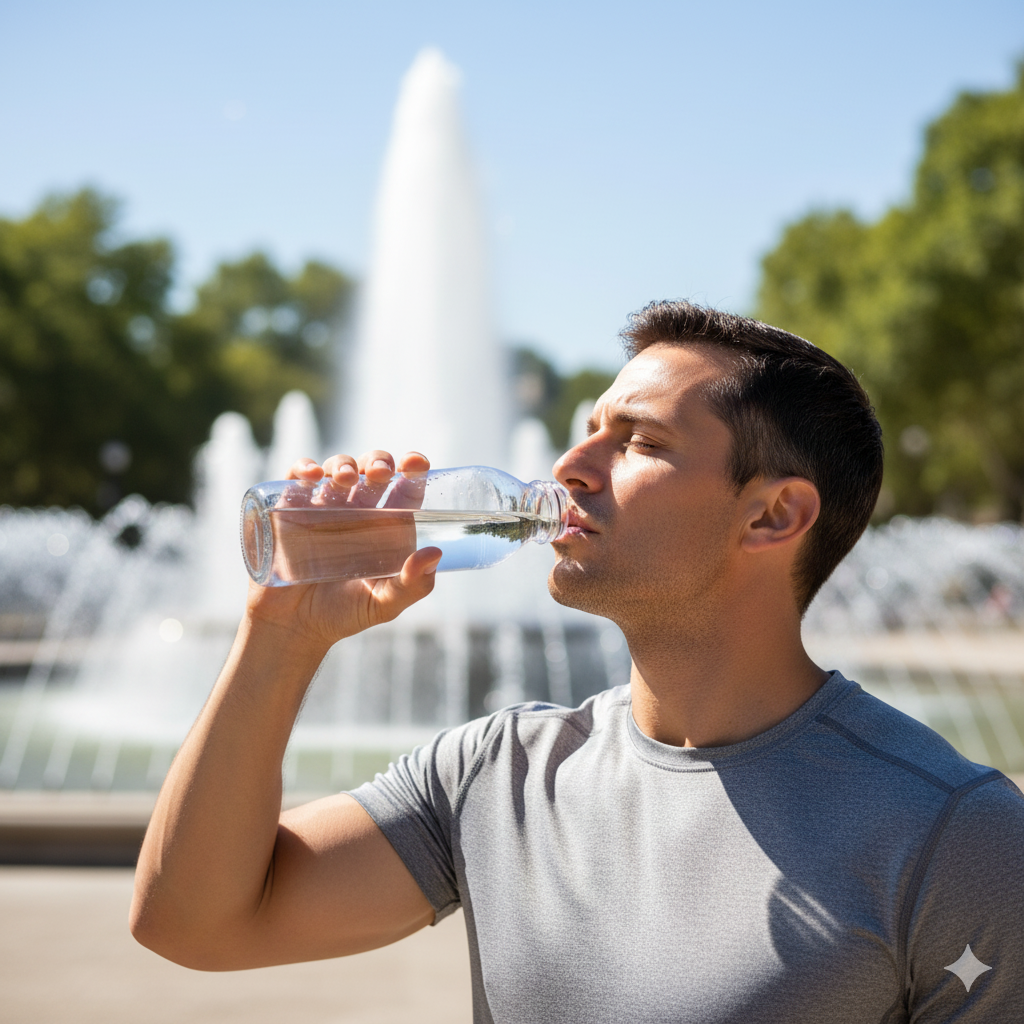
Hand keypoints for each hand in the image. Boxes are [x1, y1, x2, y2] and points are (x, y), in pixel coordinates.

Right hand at [245, 450, 440, 649]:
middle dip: (379, 461)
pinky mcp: (290, 510)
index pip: (404, 488)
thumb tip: (434, 554)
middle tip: (381, 472)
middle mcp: (358, 510)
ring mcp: (324, 507)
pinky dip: (304, 468)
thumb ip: (413, 585)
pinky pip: (296, 478)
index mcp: (386, 525)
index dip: (413, 469)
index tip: (417, 463)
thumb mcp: (385, 604)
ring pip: (337, 468)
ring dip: (344, 463)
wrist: (295, 628)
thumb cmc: (345, 614)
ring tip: (347, 478)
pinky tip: (312, 475)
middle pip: (372, 471)